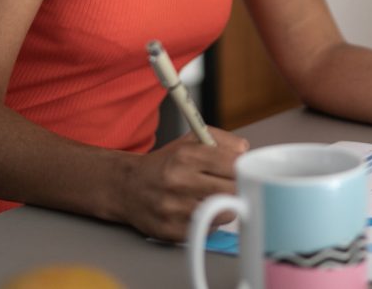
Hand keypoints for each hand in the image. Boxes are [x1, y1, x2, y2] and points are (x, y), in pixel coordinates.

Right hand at [114, 127, 248, 240]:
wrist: (127, 187)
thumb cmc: (164, 164)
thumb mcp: (189, 141)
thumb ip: (220, 140)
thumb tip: (243, 150)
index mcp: (186, 156)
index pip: (232, 164)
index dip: (241, 168)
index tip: (241, 171)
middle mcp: (179, 181)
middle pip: (231, 190)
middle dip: (236, 188)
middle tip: (231, 186)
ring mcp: (175, 209)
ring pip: (223, 213)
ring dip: (225, 207)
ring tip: (215, 199)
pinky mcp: (172, 231)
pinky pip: (208, 230)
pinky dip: (209, 222)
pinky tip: (199, 211)